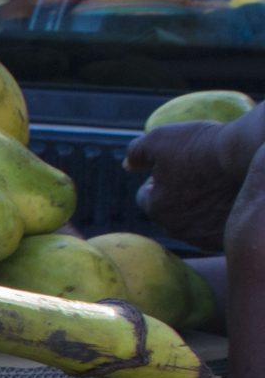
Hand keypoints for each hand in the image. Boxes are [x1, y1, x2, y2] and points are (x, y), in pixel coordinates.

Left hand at [126, 112, 264, 251]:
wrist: (250, 159)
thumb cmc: (203, 148)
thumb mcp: (162, 140)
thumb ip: (138, 152)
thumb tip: (128, 164)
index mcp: (156, 207)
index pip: (146, 196)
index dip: (158, 179)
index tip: (175, 166)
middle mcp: (176, 228)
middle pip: (170, 211)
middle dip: (177, 195)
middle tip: (198, 175)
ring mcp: (203, 236)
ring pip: (193, 221)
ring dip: (199, 206)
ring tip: (216, 185)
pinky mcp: (226, 237)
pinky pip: (217, 228)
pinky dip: (220, 215)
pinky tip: (230, 198)